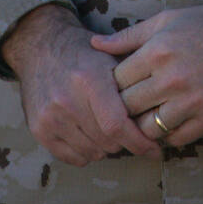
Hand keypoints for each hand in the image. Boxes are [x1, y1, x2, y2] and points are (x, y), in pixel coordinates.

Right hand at [0, 3, 162, 166]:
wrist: (41, 46)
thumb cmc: (85, 53)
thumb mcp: (111, 56)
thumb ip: (135, 81)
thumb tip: (165, 110)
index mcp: (89, 79)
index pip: (117, 125)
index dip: (139, 142)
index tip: (155, 150)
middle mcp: (66, 99)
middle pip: (107, 142)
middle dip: (125, 142)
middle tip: (132, 134)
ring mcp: (49, 116)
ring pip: (92, 152)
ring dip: (106, 147)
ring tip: (109, 130)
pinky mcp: (38, 129)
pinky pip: (72, 157)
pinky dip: (87, 152)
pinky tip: (91, 135)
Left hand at [89, 0, 202, 148]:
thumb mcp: (169, 19)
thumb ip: (129, 35)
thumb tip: (94, 44)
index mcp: (158, 50)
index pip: (115, 80)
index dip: (111, 85)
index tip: (116, 85)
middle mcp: (171, 78)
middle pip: (127, 107)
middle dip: (122, 107)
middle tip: (124, 105)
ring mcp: (191, 102)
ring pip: (147, 129)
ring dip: (142, 125)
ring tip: (144, 116)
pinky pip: (174, 139)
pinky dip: (167, 134)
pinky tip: (168, 121)